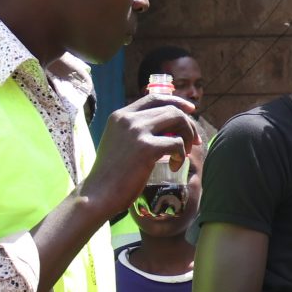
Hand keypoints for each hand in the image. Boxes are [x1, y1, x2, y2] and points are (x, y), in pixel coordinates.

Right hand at [83, 92, 199, 217]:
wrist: (98, 194)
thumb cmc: (112, 174)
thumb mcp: (120, 143)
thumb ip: (137, 131)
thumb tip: (169, 128)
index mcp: (120, 115)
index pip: (154, 98)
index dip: (176, 102)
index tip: (191, 110)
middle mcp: (127, 118)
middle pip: (171, 109)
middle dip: (188, 125)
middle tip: (194, 142)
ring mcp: (136, 131)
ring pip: (178, 120)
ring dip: (188, 137)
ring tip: (184, 154)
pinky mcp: (146, 148)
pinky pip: (177, 142)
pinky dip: (181, 155)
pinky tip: (174, 167)